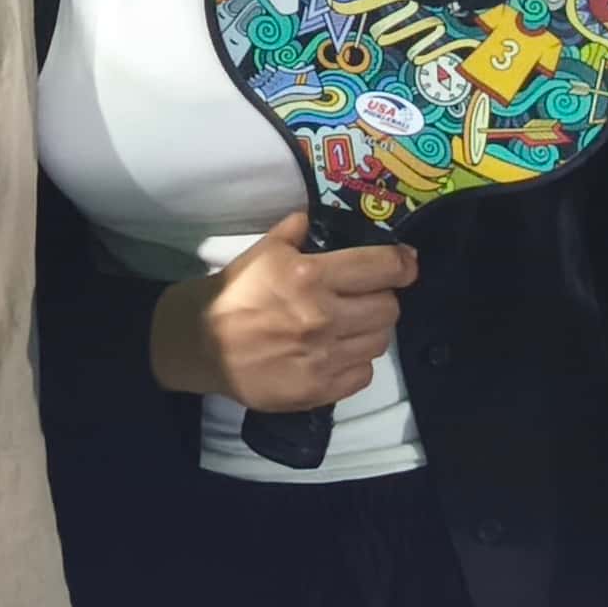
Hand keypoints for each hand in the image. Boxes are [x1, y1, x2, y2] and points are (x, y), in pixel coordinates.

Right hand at [150, 212, 415, 411]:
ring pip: (380, 342)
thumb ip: (296, 231)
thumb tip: (319, 217)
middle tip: (367, 296)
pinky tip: (338, 352)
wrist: (201, 343)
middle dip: (383, 298)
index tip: (406, 264)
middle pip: (389, 308)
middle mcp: (324, 316)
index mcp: (311, 275)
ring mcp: (323, 357)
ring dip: (370, 330)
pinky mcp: (319, 389)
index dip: (402, 264)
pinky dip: (356, 363)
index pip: (383, 268)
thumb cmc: (235, 292)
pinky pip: (363, 374)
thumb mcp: (263, 251)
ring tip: (351, 325)